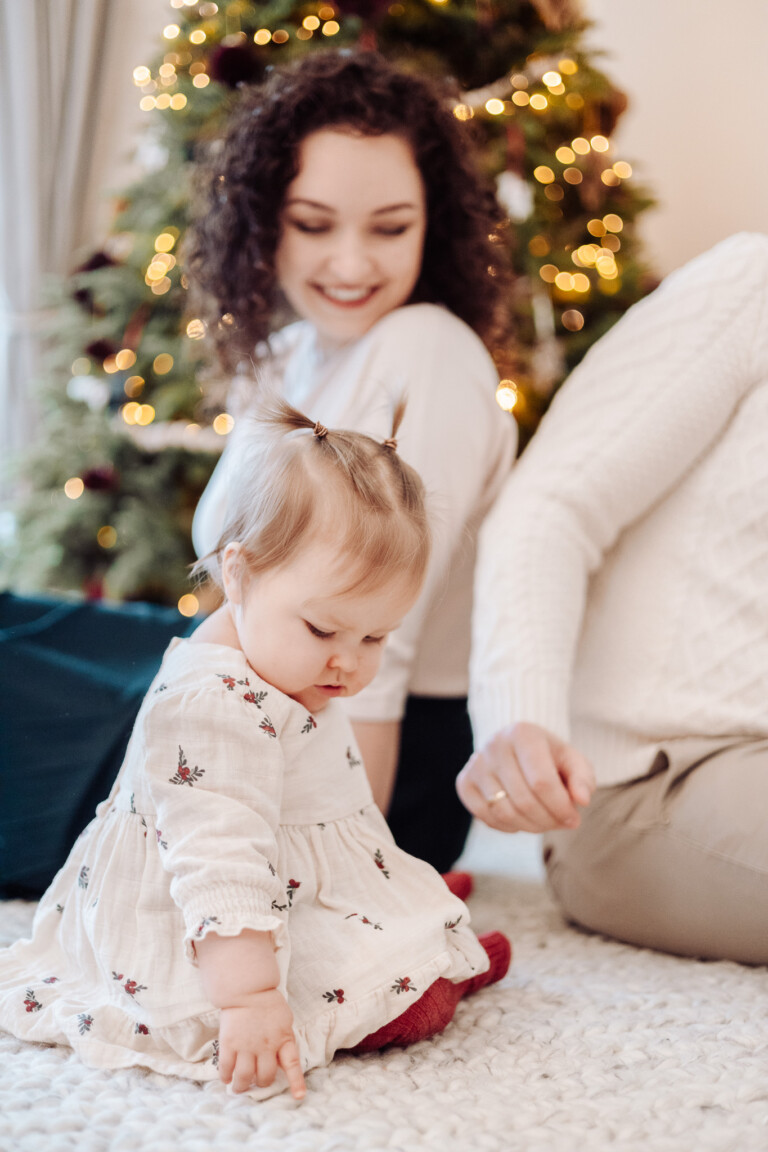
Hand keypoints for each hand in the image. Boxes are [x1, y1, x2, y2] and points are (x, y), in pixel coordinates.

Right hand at [218, 989, 305, 1098]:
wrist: (248, 989)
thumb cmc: (269, 1004)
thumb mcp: (284, 1021)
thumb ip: (284, 1040)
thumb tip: (281, 1063)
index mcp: (283, 1039)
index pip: (292, 1064)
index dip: (296, 1082)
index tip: (298, 1097)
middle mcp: (266, 1046)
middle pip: (265, 1076)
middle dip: (261, 1083)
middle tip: (256, 1083)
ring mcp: (246, 1046)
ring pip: (244, 1076)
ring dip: (241, 1086)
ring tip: (239, 1088)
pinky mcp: (229, 1043)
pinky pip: (227, 1067)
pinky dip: (226, 1076)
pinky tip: (226, 1078)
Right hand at [456, 722, 594, 833]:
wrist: (517, 746)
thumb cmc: (549, 757)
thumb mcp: (572, 761)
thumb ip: (583, 778)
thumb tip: (582, 800)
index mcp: (522, 733)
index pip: (542, 782)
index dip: (561, 807)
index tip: (574, 819)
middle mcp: (494, 745)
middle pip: (523, 800)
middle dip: (548, 820)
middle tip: (561, 823)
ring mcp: (476, 763)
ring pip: (504, 812)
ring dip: (530, 827)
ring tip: (545, 822)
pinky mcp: (464, 781)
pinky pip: (485, 816)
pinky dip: (507, 827)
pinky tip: (522, 820)